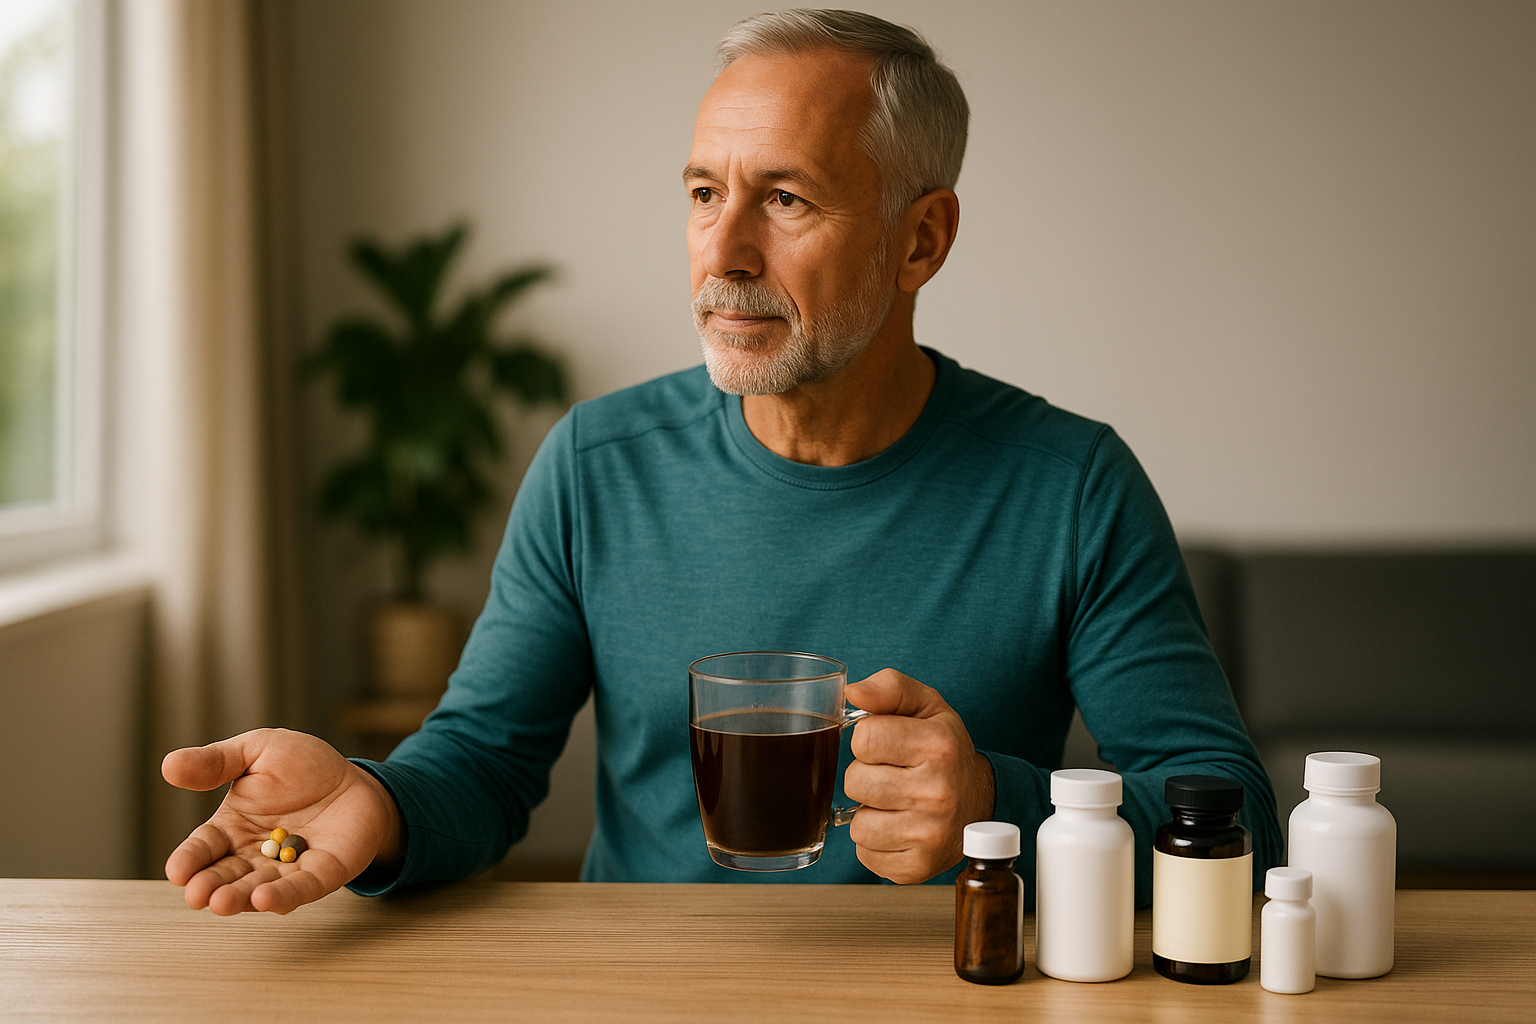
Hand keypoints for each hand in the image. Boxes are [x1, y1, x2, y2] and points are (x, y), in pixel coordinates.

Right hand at [161, 728, 402, 914]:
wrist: (354, 778)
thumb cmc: (302, 765)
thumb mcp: (257, 751)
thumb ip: (216, 762)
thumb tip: (168, 765)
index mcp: (231, 828)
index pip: (204, 848)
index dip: (189, 860)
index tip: (176, 871)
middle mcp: (253, 855)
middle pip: (226, 876)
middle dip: (210, 887)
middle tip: (197, 896)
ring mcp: (286, 868)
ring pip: (258, 888)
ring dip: (240, 898)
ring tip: (222, 903)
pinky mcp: (321, 875)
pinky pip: (301, 888)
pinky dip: (283, 895)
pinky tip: (265, 900)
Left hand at [843, 669, 995, 883]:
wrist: (980, 801)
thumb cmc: (945, 750)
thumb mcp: (926, 706)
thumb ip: (889, 687)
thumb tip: (853, 692)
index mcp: (939, 746)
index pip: (863, 738)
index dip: (868, 740)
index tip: (886, 744)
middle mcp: (937, 792)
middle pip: (855, 781)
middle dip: (866, 776)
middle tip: (892, 774)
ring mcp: (929, 834)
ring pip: (857, 823)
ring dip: (869, 811)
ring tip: (895, 802)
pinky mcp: (917, 867)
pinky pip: (865, 854)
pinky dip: (875, 842)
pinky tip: (898, 827)